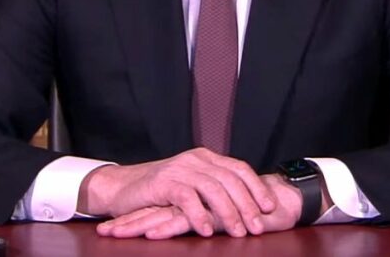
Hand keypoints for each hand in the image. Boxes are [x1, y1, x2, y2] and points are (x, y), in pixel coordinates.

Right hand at [78, 148, 275, 237]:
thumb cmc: (160, 192)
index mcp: (206, 158)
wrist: (121, 188)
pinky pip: (186, 198)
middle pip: (229, 179)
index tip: (269, 207)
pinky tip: (206, 230)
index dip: (256, 187)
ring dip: (227, 212)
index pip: (238, 169)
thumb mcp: (191, 186)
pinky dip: (199, 214)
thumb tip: (246, 205)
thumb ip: (213, 190)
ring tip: (238, 231)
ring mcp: (179, 169)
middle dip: (246, 204)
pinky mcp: (162, 183)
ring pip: (212, 188)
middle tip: (257, 226)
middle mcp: (195, 159)